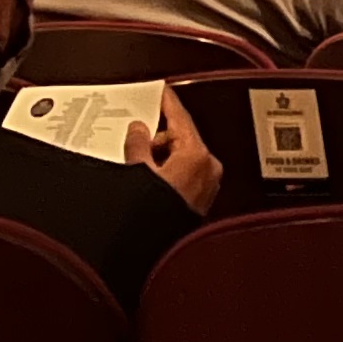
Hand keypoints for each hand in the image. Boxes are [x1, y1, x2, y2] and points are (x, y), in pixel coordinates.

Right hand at [133, 91, 222, 214]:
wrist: (155, 251)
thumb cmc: (150, 215)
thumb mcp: (137, 173)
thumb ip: (138, 146)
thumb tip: (138, 130)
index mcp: (197, 156)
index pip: (181, 120)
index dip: (168, 103)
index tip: (161, 90)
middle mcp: (208, 167)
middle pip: (181, 139)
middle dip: (157, 139)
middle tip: (134, 141)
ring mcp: (207, 184)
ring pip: (181, 158)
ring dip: (159, 158)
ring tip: (136, 167)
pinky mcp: (200, 199)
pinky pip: (182, 175)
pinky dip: (165, 172)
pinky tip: (146, 179)